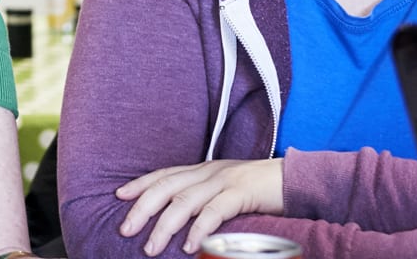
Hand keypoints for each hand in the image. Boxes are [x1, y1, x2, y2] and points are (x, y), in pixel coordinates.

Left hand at [114, 158, 284, 255]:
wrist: (296, 178)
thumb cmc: (260, 188)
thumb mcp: (227, 188)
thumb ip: (205, 197)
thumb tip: (183, 217)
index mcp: (203, 169)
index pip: (164, 174)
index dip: (140, 184)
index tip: (119, 196)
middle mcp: (208, 171)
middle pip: (166, 188)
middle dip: (142, 208)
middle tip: (125, 229)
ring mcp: (224, 180)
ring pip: (184, 202)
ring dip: (164, 226)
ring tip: (151, 247)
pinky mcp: (241, 192)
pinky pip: (214, 212)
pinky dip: (198, 230)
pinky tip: (189, 246)